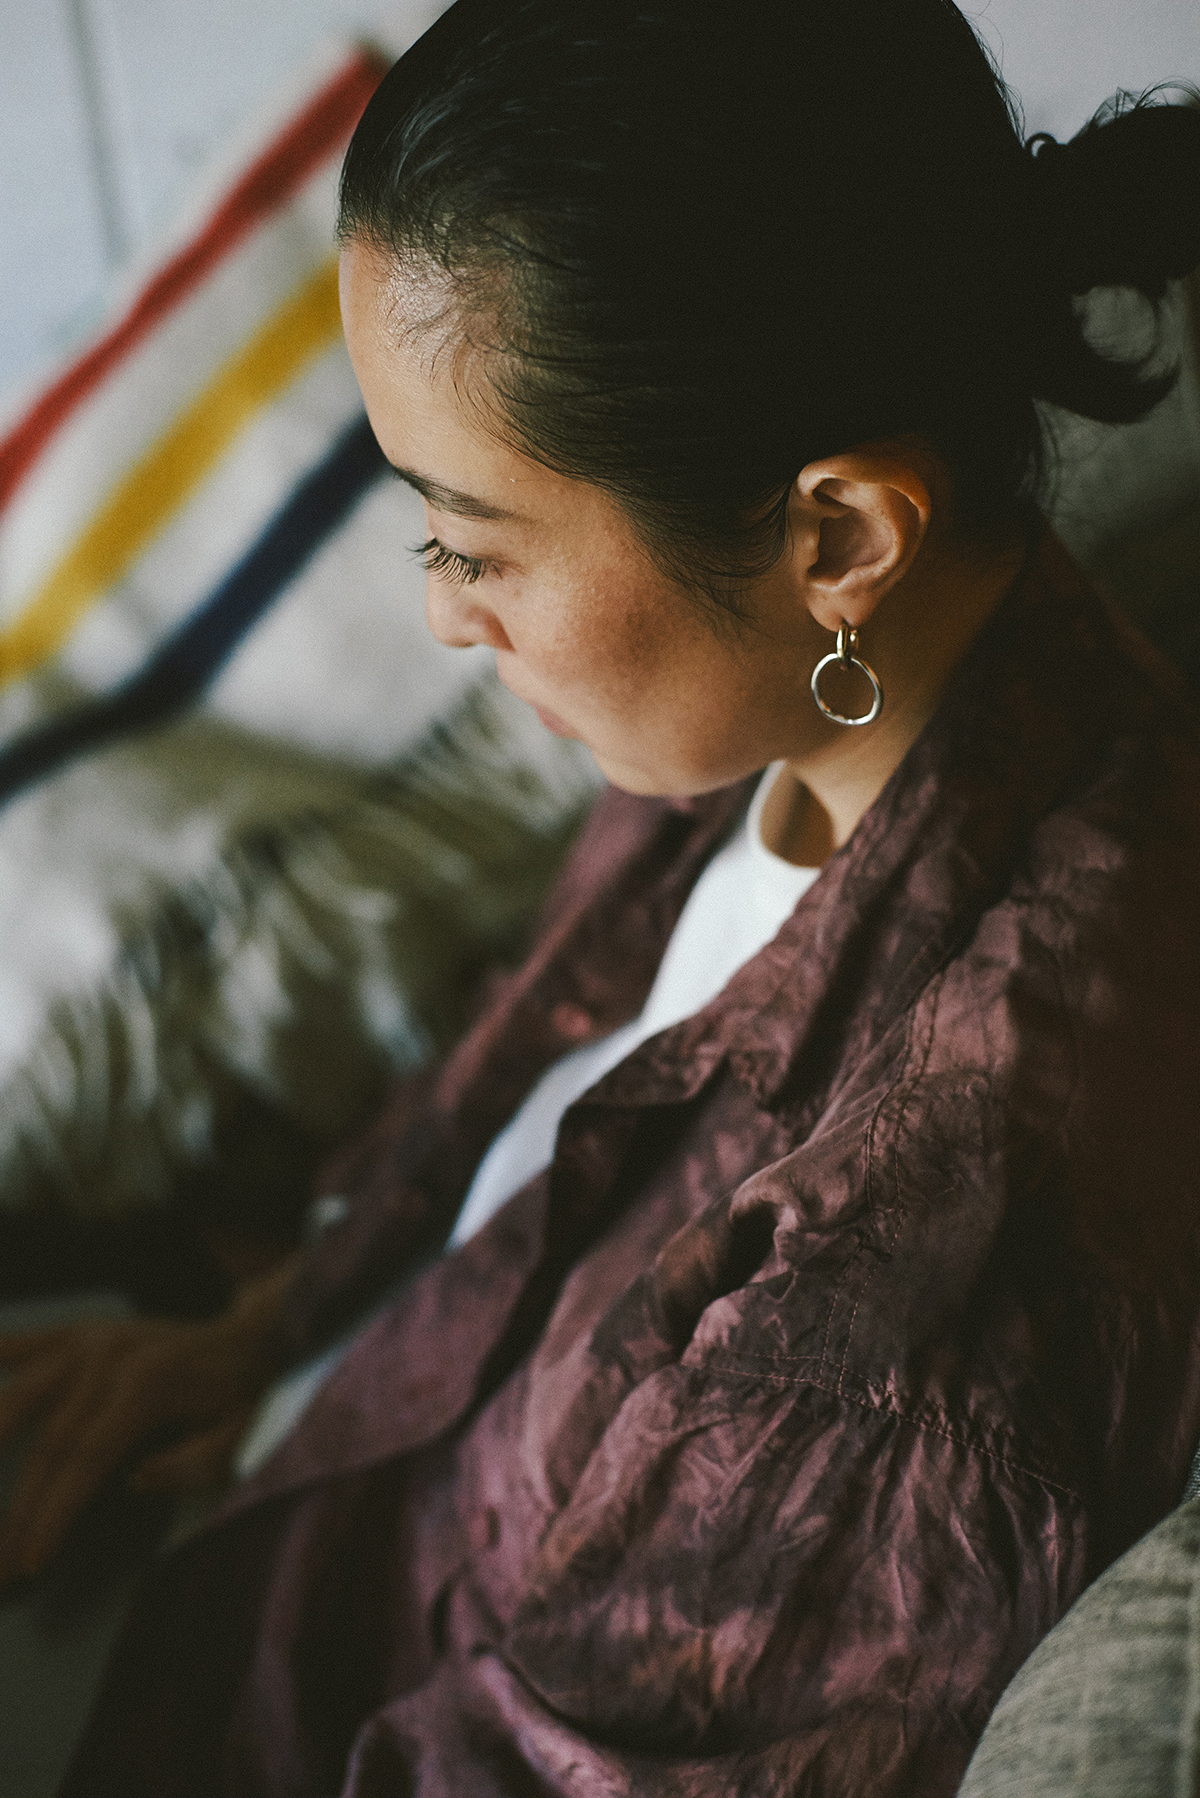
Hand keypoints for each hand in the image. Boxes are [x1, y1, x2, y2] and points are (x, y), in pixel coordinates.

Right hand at [0, 1253, 298, 1586]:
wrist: (261, 1335)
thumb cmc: (252, 1394)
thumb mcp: (246, 1432)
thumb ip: (198, 1460)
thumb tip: (138, 1479)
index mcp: (148, 1383)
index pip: (86, 1456)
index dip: (55, 1510)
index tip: (33, 1558)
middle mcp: (111, 1356)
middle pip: (50, 1440)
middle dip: (21, 1506)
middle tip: (2, 1559)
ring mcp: (94, 1341)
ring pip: (25, 1392)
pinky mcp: (88, 1334)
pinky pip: (33, 1343)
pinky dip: (2, 1354)